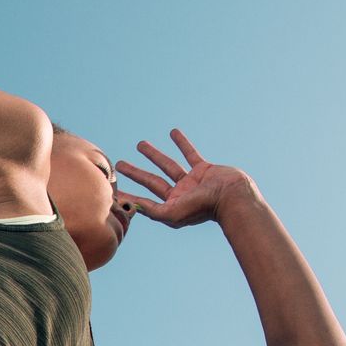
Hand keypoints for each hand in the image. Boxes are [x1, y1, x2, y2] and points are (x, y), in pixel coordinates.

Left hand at [115, 129, 254, 229]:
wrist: (232, 197)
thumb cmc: (203, 208)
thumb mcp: (174, 214)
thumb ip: (153, 210)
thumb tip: (132, 206)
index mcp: (170, 207)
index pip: (144, 200)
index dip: (129, 195)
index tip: (114, 189)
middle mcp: (179, 195)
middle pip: (151, 181)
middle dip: (136, 173)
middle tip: (120, 164)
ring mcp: (191, 182)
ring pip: (167, 165)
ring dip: (154, 154)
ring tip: (140, 144)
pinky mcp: (203, 169)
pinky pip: (189, 153)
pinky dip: (181, 143)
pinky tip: (173, 132)